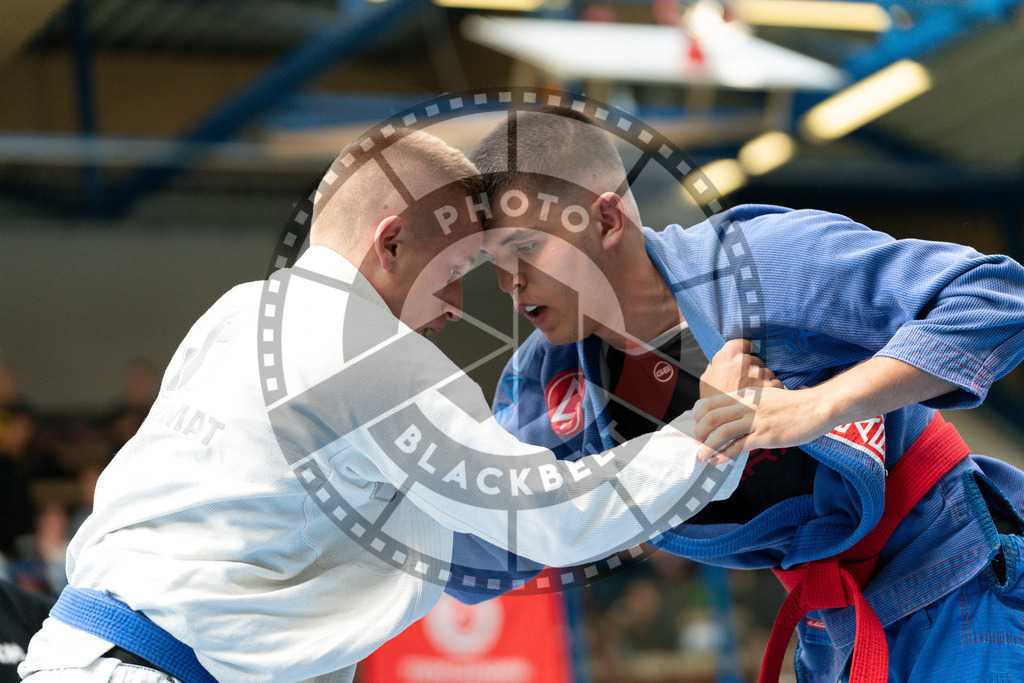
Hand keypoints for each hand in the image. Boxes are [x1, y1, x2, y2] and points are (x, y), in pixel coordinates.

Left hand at [694, 385, 834, 464]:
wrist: (817, 407)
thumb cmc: (794, 405)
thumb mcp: (766, 397)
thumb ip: (749, 404)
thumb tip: (733, 417)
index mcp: (745, 394)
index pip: (712, 402)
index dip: (700, 417)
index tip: (698, 428)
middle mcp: (747, 405)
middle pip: (711, 417)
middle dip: (700, 433)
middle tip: (698, 443)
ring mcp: (756, 420)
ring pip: (721, 432)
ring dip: (707, 447)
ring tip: (702, 456)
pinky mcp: (765, 435)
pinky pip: (738, 446)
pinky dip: (723, 455)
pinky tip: (717, 461)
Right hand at [699, 339, 782, 399]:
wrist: (720, 423)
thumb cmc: (712, 400)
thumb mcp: (707, 378)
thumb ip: (717, 365)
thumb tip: (724, 360)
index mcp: (728, 355)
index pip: (744, 343)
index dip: (745, 351)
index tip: (744, 358)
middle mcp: (745, 360)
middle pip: (756, 359)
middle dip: (753, 369)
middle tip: (745, 383)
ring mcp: (759, 373)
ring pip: (766, 372)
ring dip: (762, 380)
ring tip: (752, 394)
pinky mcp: (770, 386)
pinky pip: (776, 383)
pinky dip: (771, 390)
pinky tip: (762, 398)